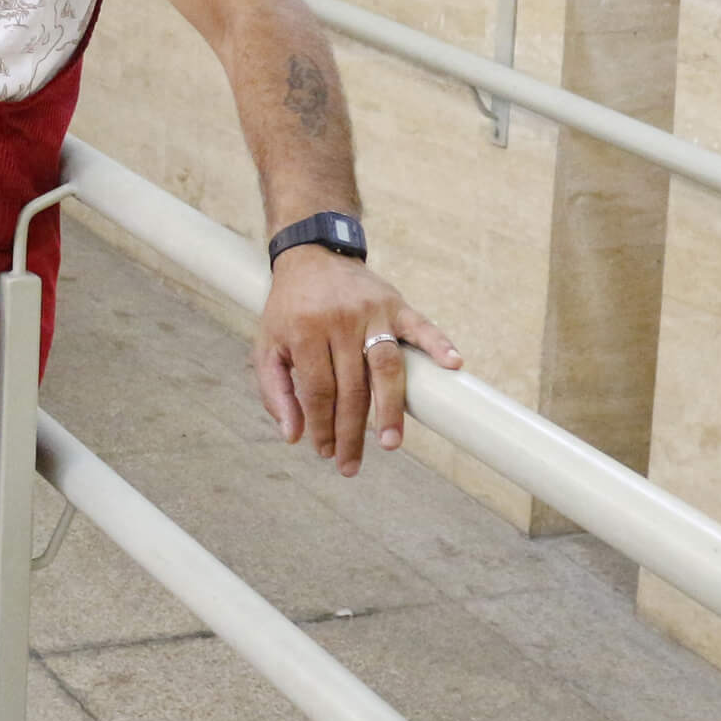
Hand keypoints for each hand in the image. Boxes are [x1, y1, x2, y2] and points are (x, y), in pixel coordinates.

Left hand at [253, 248, 461, 476]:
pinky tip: (453, 365)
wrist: (312, 255)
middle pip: (352, 387)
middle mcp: (340, 321)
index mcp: (305, 331)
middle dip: (352, 432)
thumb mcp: (267, 345)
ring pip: (386, 365)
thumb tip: (293, 436)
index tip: (325, 452)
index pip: (318, 390)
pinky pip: (420, 325)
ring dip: (391, 407)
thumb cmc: (289, 309)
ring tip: (391, 442)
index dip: (322, 425)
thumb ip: (275, 391)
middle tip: (351, 465)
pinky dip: (438, 344)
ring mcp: (371, 311)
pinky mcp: (395, 303)